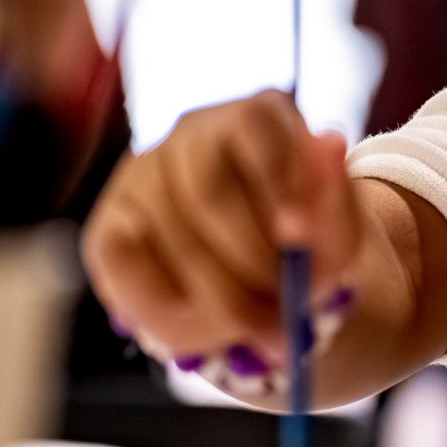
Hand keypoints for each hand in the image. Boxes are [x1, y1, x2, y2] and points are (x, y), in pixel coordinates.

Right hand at [82, 89, 360, 369]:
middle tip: (286, 316)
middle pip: (208, 194)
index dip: (274, 180)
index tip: (299, 238)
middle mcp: (191, 132)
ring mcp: (141, 175)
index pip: (254, 125)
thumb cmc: (306, 243)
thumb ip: (334, 196)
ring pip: (170, 239)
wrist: (268, 279)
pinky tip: (208, 333)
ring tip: (262, 331)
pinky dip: (166, 310)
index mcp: (256, 114)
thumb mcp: (337, 227)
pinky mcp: (108, 225)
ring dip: (221, 300)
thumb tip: (331, 141)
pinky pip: (124, 268)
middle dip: (249, 265)